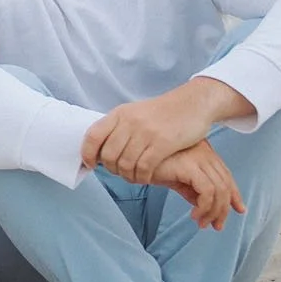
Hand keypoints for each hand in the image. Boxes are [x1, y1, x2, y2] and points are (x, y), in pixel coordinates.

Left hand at [81, 76, 253, 183]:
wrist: (193, 103)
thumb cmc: (163, 112)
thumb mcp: (135, 113)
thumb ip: (118, 128)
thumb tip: (99, 150)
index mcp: (120, 114)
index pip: (93, 136)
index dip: (87, 154)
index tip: (91, 164)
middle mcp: (130, 122)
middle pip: (109, 156)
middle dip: (112, 169)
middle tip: (121, 172)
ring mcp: (146, 132)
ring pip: (126, 165)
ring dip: (128, 176)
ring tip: (135, 176)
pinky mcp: (163, 143)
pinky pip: (144, 168)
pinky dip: (142, 177)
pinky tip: (147, 177)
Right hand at [150, 140, 246, 232]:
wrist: (133, 160)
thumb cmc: (151, 166)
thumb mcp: (176, 179)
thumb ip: (192, 189)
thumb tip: (202, 206)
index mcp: (203, 152)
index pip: (226, 175)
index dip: (234, 194)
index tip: (239, 209)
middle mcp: (205, 153)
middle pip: (225, 184)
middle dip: (224, 208)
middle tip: (216, 225)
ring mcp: (199, 158)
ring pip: (219, 190)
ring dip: (213, 212)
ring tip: (201, 223)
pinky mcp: (190, 166)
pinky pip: (208, 192)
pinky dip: (205, 207)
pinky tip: (194, 215)